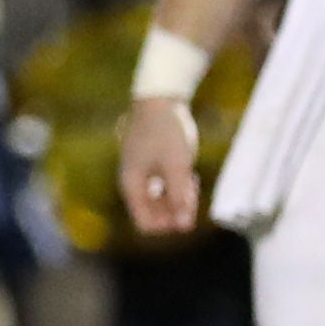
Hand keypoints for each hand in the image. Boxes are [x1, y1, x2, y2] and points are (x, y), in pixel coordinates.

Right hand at [121, 94, 201, 235]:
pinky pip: (162, 187)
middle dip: (175, 211)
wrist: (160, 98)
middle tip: (193, 195)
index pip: (145, 224)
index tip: (187, 211)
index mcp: (131, 185)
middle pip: (153, 214)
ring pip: (159, 201)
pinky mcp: (150, 164)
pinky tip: (189, 176)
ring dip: (178, 199)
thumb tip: (184, 227)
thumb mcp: (177, 166)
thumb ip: (180, 197)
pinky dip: (176, 187)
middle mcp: (133, 183)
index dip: (168, 225)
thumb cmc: (166, 132)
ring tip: (192, 183)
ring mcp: (141, 173)